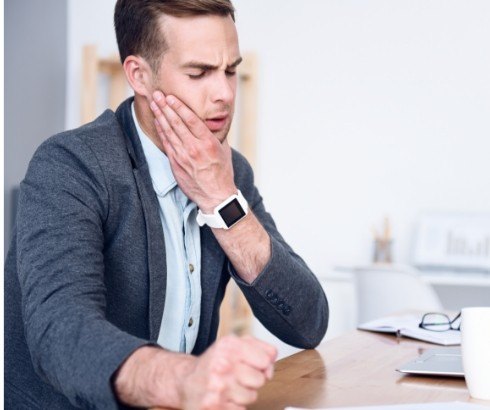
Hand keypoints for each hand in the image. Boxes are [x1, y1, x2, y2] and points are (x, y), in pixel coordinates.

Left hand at [150, 91, 236, 212]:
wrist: (216, 196)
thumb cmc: (222, 173)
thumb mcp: (223, 150)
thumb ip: (214, 136)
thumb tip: (210, 123)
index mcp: (208, 142)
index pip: (191, 119)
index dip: (179, 106)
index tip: (170, 96)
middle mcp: (194, 148)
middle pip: (176, 123)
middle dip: (165, 107)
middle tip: (157, 94)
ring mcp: (183, 156)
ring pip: (169, 132)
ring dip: (160, 116)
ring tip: (154, 104)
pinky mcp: (176, 164)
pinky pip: (167, 144)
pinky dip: (161, 131)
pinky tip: (157, 121)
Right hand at [180, 335, 276, 409]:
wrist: (186, 381)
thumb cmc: (214, 363)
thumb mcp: (234, 344)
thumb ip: (259, 347)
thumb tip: (273, 358)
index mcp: (229, 346)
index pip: (266, 359)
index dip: (263, 364)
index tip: (253, 364)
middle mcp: (222, 364)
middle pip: (260, 379)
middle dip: (253, 380)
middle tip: (239, 377)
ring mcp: (218, 387)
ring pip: (251, 396)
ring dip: (243, 394)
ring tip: (230, 387)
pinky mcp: (214, 406)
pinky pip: (241, 409)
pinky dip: (234, 406)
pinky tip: (224, 398)